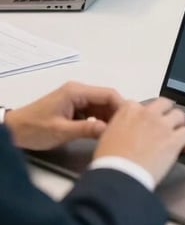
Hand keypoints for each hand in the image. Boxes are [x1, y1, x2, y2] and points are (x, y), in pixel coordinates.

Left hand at [5, 81, 123, 148]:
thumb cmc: (35, 129)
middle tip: (127, 129)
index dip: (121, 105)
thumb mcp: (61, 131)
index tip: (132, 120)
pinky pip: (92, 112)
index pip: (107, 94)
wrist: (13, 131)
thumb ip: (86, 129)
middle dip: (116, 113)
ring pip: (100, 106)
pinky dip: (99, 121)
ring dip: (108, 118)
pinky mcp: (73, 108)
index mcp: (76, 91)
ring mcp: (75, 100)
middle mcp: (78, 92)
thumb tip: (109, 130)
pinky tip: (104, 132)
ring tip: (118, 133)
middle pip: (105, 99)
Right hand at [94, 98, 184, 183]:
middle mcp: (147, 114)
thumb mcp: (106, 137)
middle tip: (166, 124)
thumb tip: (123, 131)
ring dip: (179, 124)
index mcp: (129, 111)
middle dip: (167, 113)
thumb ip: (118, 127)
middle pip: (165, 104)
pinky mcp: (173, 140)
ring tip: (177, 135)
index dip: (147, 115)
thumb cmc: (108, 162)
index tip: (147, 123)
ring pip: (179, 115)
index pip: (143, 104)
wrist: (117, 177)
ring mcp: (162, 126)